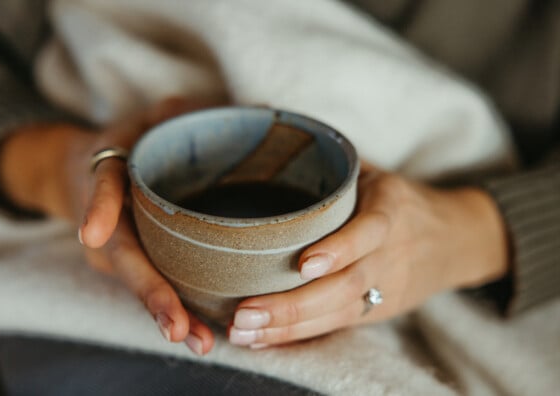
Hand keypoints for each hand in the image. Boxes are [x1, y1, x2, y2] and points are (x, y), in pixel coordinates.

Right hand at [0, 98, 216, 354]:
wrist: (85, 171)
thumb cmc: (124, 141)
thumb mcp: (144, 119)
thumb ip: (178, 114)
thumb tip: (246, 111)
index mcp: (104, 179)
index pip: (101, 191)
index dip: (100, 208)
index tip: (93, 234)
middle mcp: (106, 224)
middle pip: (125, 259)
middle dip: (152, 292)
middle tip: (178, 326)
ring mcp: (116, 250)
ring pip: (140, 282)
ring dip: (168, 313)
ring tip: (200, 341)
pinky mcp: (132, 262)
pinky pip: (152, 286)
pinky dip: (175, 310)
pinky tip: (203, 335)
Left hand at [228, 162, 508, 347]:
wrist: (457, 239)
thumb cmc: (401, 201)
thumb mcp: (377, 175)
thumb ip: (334, 163)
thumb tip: (271, 126)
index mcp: (392, 210)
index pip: (368, 232)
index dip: (339, 249)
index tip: (304, 264)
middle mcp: (390, 254)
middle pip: (345, 286)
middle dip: (292, 305)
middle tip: (244, 315)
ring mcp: (386, 288)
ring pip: (337, 313)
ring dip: (287, 327)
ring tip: (242, 332)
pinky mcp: (378, 311)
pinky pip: (337, 325)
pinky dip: (299, 334)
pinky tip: (262, 340)